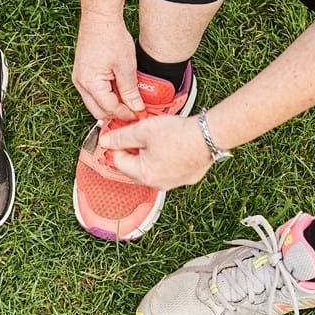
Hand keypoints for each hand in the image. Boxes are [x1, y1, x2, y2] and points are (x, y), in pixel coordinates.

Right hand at [73, 11, 143, 120]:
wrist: (99, 17)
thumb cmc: (110, 37)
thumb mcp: (126, 67)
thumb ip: (130, 91)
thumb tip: (136, 108)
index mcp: (90, 84)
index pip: (110, 109)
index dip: (127, 114)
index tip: (140, 114)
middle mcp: (80, 84)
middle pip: (98, 111)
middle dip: (117, 114)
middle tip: (134, 111)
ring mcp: (79, 78)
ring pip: (95, 103)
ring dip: (111, 105)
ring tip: (129, 101)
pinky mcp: (82, 73)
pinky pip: (93, 92)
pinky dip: (106, 95)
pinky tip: (120, 90)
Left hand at [98, 114, 212, 190]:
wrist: (209, 135)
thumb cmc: (178, 134)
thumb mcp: (143, 130)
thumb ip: (121, 137)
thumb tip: (105, 141)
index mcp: (144, 175)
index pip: (119, 161)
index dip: (117, 145)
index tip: (120, 133)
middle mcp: (158, 184)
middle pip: (135, 167)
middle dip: (134, 149)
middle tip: (140, 132)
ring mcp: (174, 183)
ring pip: (153, 168)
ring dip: (150, 153)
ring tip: (158, 136)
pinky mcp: (187, 178)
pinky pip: (169, 168)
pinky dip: (167, 157)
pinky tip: (173, 144)